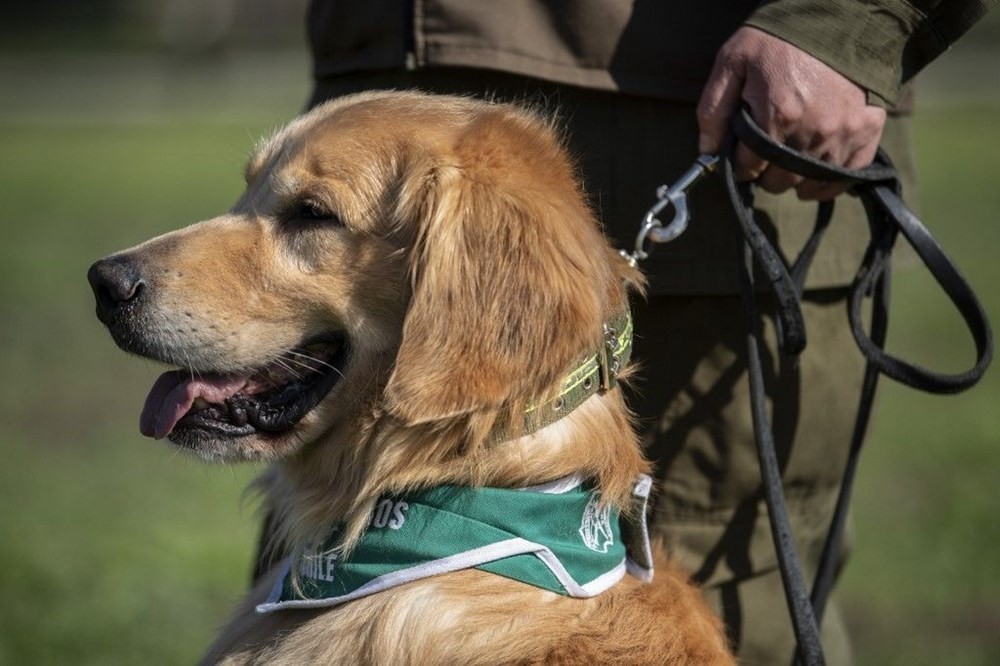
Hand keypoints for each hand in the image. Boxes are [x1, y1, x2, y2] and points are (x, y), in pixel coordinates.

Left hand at [696, 27, 886, 200]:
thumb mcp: (733, 62)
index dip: (740, 165)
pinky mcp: (867, 131)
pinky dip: (826, 183)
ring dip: (793, 177)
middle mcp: (813, 132)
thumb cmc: (778, 40)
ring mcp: (843, 134)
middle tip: (764, 155)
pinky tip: (813, 174)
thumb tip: (706, 153)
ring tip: (787, 157)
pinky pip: (846, 176)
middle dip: (765, 173)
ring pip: (808, 182)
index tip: (741, 156)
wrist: (836, 16)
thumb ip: (713, 110)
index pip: (748, 168)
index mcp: (777, 116)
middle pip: (778, 181)